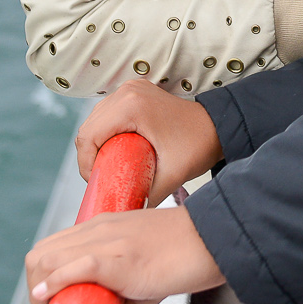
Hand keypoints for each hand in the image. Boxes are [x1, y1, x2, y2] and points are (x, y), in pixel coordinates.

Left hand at [26, 204, 226, 303]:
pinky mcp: (119, 258)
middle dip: (34, 288)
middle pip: (41, 254)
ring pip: (49, 259)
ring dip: (41, 291)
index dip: (42, 278)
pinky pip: (76, 267)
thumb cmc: (184, 255)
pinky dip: (56, 284)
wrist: (212, 239)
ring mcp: (107, 242)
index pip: (52, 247)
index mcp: (103, 228)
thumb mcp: (143, 277)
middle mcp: (99, 231)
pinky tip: (51, 299)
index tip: (51, 303)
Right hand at [76, 81, 222, 201]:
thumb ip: (146, 196)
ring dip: (96, 143)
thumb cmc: (198, 145)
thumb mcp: (171, 175)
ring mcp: (130, 89)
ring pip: (95, 119)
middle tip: (102, 178)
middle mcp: (127, 92)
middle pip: (88, 127)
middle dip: (90, 155)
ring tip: (108, 165)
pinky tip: (115, 149)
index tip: (96, 182)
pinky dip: (106, 131)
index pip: (88, 136)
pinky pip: (107, 113)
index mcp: (132, 106)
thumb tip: (123, 214)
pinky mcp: (134, 92)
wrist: (217, 126)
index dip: (85, 163)